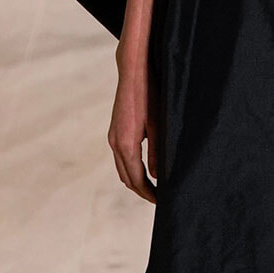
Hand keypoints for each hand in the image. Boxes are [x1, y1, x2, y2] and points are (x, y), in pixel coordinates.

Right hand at [109, 60, 159, 202]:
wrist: (133, 70)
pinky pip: (121, 157)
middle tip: (158, 199)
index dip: (148, 193)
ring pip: (122, 168)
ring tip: (153, 188)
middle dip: (141, 191)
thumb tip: (159, 176)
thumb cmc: (149, 94)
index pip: (136, 178)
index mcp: (126, 143)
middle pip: (126, 177)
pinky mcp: (115, 130)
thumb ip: (158, 152)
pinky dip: (131, 168)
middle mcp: (115, 142)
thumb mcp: (160, 124)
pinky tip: (145, 169)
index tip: (161, 202)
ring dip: (135, 181)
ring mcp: (112, 136)